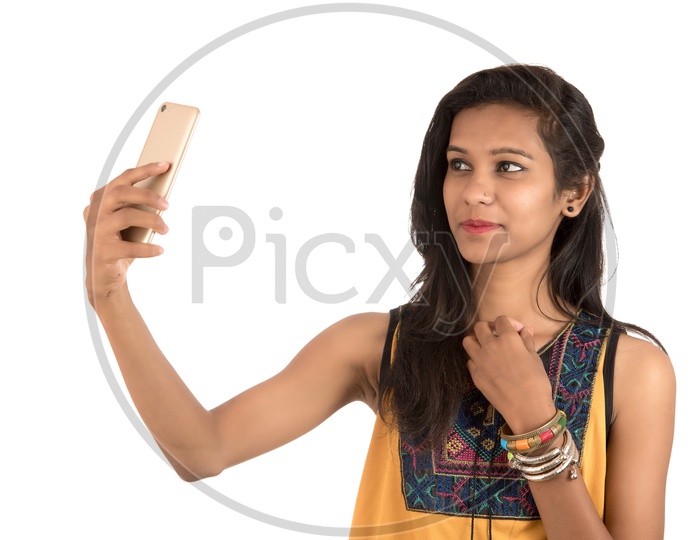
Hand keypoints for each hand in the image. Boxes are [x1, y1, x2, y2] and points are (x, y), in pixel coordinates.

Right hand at [84, 162, 169, 306]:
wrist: (105, 276)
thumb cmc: (121, 242)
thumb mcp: (129, 221)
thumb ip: (137, 206)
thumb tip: (163, 195)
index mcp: (100, 200)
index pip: (123, 179)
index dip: (145, 170)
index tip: (165, 165)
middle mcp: (94, 212)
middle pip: (120, 193)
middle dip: (147, 195)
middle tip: (168, 205)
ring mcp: (96, 232)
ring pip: (126, 216)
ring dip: (152, 221)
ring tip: (166, 229)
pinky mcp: (102, 252)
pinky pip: (129, 247)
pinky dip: (148, 248)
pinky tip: (160, 250)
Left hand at [463, 316, 555, 432]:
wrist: (526, 408)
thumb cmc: (536, 382)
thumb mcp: (535, 358)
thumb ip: (527, 341)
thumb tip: (526, 330)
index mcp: (507, 339)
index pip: (501, 320)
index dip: (510, 323)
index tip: (517, 331)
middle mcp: (490, 346)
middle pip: (480, 326)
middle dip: (490, 328)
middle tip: (499, 337)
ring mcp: (479, 361)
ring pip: (468, 341)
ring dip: (477, 341)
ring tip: (488, 348)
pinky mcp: (475, 375)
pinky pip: (470, 360)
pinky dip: (476, 359)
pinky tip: (487, 365)